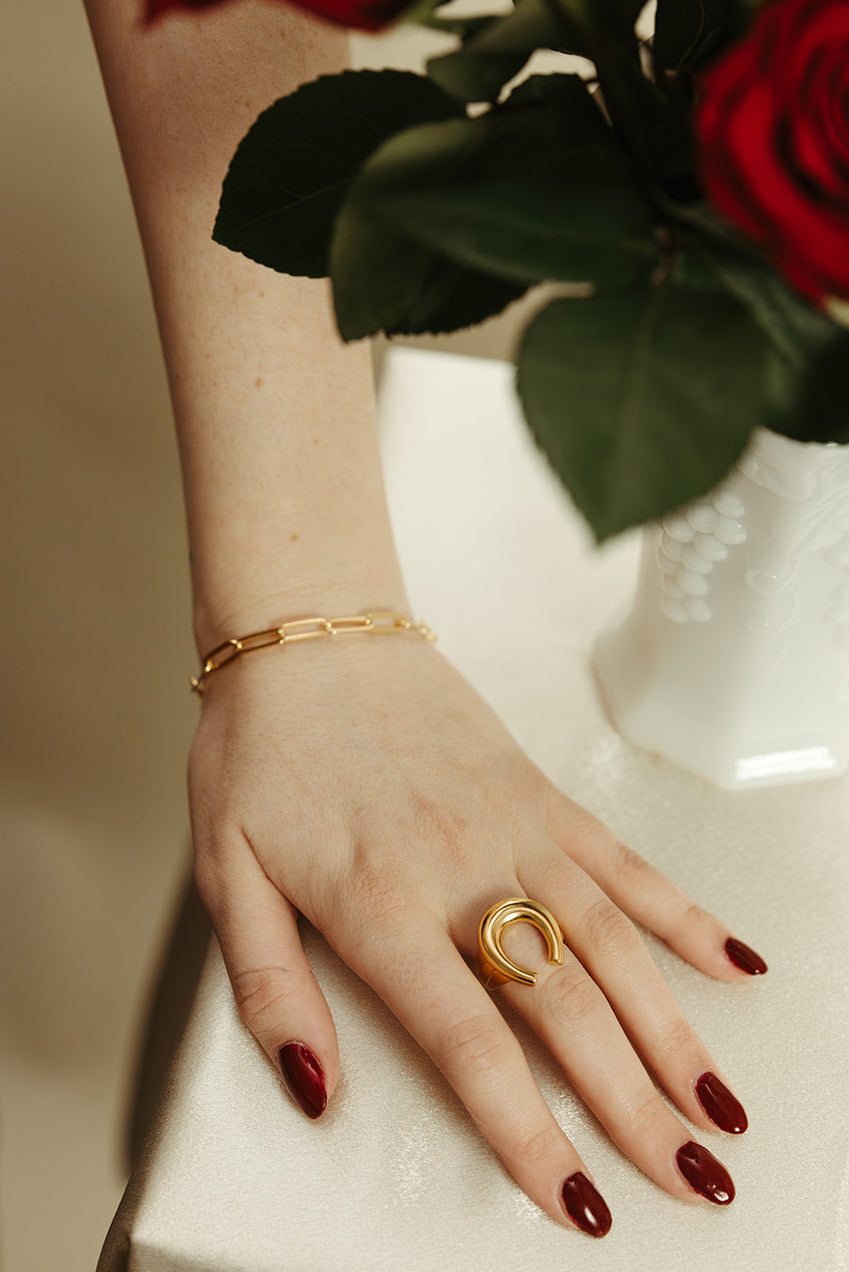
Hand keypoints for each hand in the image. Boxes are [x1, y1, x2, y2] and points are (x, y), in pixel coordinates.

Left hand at [188, 636, 764, 1236]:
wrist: (308, 634)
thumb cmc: (259, 753)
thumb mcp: (225, 872)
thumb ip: (269, 987)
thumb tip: (314, 1090)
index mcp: (379, 905)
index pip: (470, 1043)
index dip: (529, 1132)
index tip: (579, 1199)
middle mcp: (462, 872)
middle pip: (565, 1005)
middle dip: (632, 1104)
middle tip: (694, 1177)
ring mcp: (513, 827)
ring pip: (613, 943)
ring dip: (674, 1029)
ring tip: (720, 1105)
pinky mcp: (539, 792)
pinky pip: (625, 860)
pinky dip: (684, 914)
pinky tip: (733, 962)